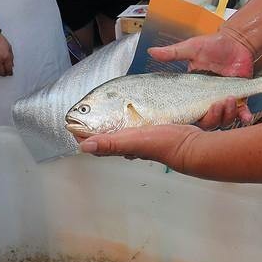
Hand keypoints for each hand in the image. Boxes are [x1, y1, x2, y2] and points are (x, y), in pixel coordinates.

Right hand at [0, 33, 13, 76]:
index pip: (9, 69)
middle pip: (2, 73)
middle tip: (5, 73)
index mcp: (6, 57)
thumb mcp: (9, 48)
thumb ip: (11, 57)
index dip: (10, 72)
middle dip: (4, 73)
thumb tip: (11, 64)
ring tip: (0, 70)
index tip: (10, 73)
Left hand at [79, 123, 201, 168]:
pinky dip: (125, 120)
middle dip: (92, 130)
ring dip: (108, 125)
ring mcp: (139, 139)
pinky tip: (128, 114)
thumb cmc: (163, 144)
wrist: (191, 145)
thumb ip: (110, 143)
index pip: (93, 142)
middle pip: (104, 138)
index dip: (81, 134)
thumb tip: (84, 147)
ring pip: (118, 133)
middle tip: (82, 118)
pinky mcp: (150, 132)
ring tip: (99, 115)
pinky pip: (133, 126)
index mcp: (120, 145)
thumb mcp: (133, 140)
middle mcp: (127, 144)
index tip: (70, 123)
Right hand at [149, 32, 254, 126]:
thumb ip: (173, 53)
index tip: (195, 114)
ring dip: (227, 115)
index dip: (193, 118)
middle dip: (213, 118)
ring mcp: (224, 100)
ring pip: (224, 120)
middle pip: (208, 122)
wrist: (235, 41)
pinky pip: (242, 112)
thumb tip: (151, 51)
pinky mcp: (240, 97)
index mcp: (194, 92)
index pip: (191, 112)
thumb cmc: (212, 45)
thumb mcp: (191, 48)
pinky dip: (243, 116)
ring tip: (229, 100)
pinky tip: (245, 116)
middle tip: (217, 105)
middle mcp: (209, 100)